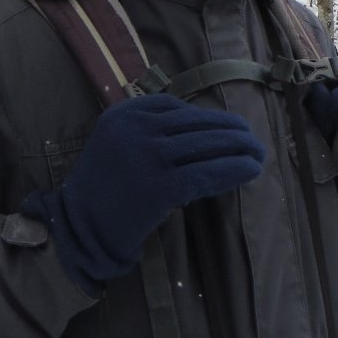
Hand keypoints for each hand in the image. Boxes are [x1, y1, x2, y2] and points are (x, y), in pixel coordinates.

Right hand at [24, 93, 265, 292]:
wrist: (79, 228)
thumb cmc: (103, 189)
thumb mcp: (117, 143)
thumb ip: (149, 130)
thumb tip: (203, 129)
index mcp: (125, 113)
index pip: (176, 108)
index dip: (206, 118)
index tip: (226, 128)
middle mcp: (136, 129)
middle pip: (196, 124)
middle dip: (231, 130)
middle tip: (254, 138)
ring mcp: (148, 156)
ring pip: (205, 146)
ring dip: (238, 148)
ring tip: (258, 153)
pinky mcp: (160, 186)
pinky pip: (204, 173)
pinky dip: (231, 170)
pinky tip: (250, 170)